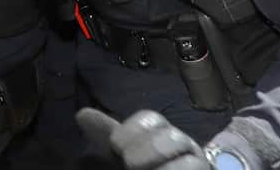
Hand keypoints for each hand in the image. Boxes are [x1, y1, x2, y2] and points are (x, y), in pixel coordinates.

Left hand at [76, 108, 211, 169]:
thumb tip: (82, 114)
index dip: (133, 129)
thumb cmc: (144, 168)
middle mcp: (182, 146)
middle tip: (129, 163)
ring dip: (166, 165)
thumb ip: (107, 137)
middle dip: (150, 147)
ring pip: (190, 157)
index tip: (115, 145)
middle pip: (171, 135)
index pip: (151, 119)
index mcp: (160, 134)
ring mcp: (197, 162)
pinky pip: (197, 168)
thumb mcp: (120, 157)